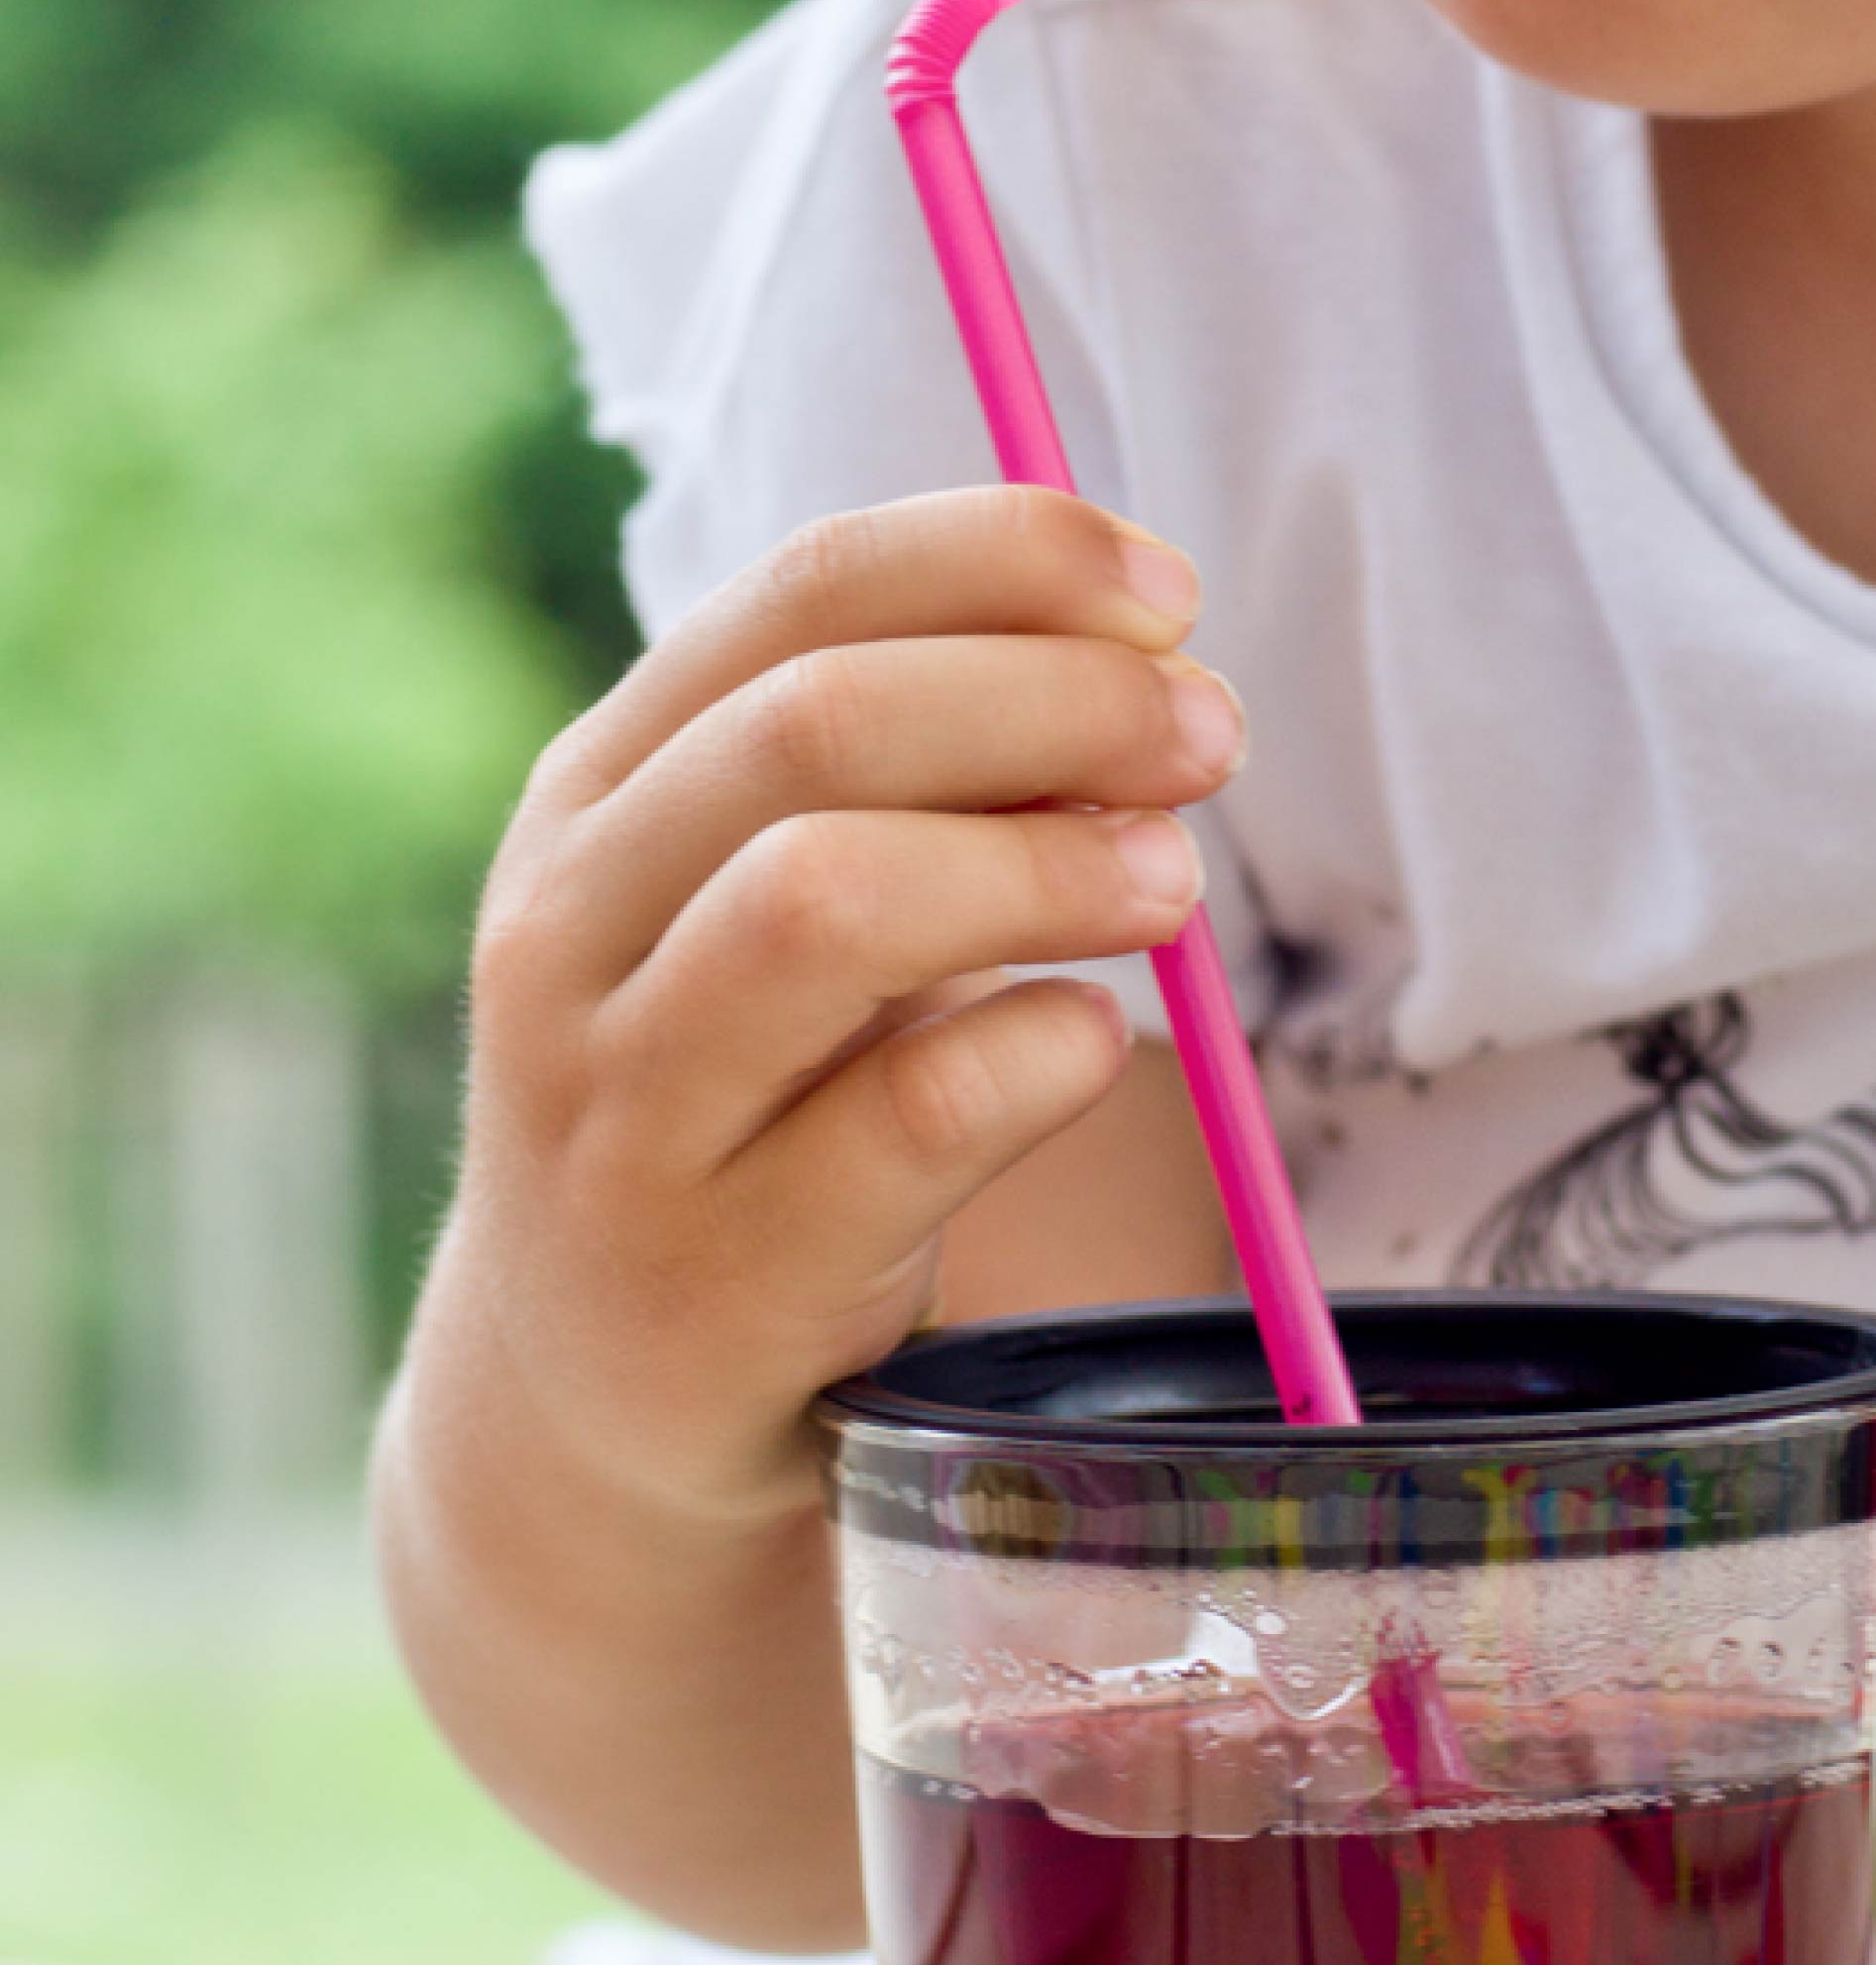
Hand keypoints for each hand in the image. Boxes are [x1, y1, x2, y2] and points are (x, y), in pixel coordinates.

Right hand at [436, 484, 1243, 1525]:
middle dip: (1050, 704)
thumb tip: (1145, 677)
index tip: (1166, 594)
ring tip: (1172, 880)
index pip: (799, 599)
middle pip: (819, 728)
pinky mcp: (714, 1271)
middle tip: (1209, 738)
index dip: (1002, 563)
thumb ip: (913, 800)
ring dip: (1036, 866)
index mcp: (604, 796)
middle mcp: (577, 928)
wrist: (590, 1401)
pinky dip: (1030, 1059)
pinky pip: (898, 1124)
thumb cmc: (740, 1120)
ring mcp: (626, 1105)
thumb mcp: (775, 928)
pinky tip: (1095, 1041)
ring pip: (824, 906)